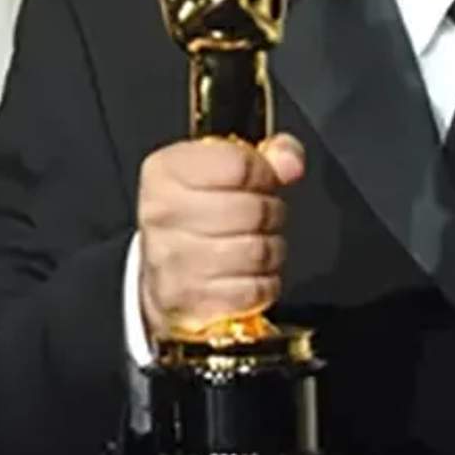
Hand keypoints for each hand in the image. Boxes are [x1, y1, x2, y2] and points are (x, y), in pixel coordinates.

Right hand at [136, 133, 305, 341]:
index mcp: (166, 171)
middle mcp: (163, 214)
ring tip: (255, 244)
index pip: (238, 164)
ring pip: (257, 252)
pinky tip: (249, 274)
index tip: (260, 180)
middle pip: (252, 210)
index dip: (263, 172)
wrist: (164, 274)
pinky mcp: (191, 300)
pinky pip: (255, 290)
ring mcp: (174, 260)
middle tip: (261, 216)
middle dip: (270, 213)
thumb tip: (290, 163)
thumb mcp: (223, 169)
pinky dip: (264, 283)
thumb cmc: (199, 215)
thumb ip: (266, 154)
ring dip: (270, 249)